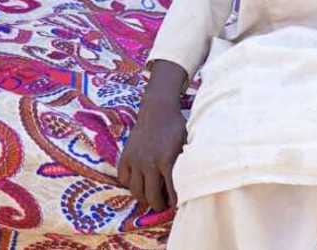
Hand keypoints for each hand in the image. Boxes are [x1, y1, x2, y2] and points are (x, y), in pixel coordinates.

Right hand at [117, 60, 187, 211]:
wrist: (158, 110)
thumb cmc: (176, 126)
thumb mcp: (187, 143)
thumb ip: (187, 163)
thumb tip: (193, 181)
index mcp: (167, 161)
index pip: (171, 191)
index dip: (174, 202)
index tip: (176, 206)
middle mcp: (149, 163)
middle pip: (151, 195)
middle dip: (158, 205)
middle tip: (162, 206)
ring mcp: (135, 160)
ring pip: (135, 190)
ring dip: (143, 197)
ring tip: (150, 197)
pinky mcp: (125, 156)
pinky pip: (123, 178)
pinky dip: (129, 184)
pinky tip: (138, 182)